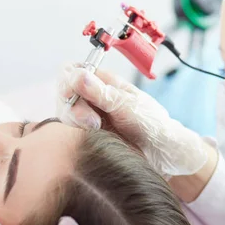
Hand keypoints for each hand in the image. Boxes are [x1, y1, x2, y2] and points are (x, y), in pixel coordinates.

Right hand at [56, 64, 207, 176]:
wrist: (161, 152)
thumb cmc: (150, 124)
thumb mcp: (126, 105)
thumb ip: (100, 92)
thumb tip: (78, 75)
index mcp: (102, 81)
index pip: (71, 72)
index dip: (67, 81)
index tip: (71, 94)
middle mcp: (92, 96)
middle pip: (63, 93)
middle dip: (73, 107)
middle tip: (92, 121)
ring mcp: (88, 115)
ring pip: (64, 113)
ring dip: (75, 121)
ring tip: (96, 128)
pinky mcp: (87, 134)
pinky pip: (70, 130)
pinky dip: (77, 133)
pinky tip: (94, 135)